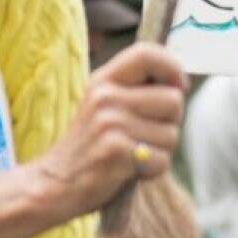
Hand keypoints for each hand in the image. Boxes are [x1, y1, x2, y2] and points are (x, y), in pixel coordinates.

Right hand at [34, 43, 186, 217]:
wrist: (56, 183)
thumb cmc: (90, 145)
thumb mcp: (104, 106)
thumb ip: (136, 90)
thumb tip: (181, 82)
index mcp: (103, 80)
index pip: (147, 54)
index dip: (172, 67)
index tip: (177, 86)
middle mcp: (106, 97)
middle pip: (173, 100)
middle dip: (170, 122)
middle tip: (145, 134)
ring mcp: (110, 124)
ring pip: (171, 134)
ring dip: (161, 150)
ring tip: (132, 153)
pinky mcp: (116, 153)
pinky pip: (161, 160)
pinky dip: (151, 171)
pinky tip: (128, 170)